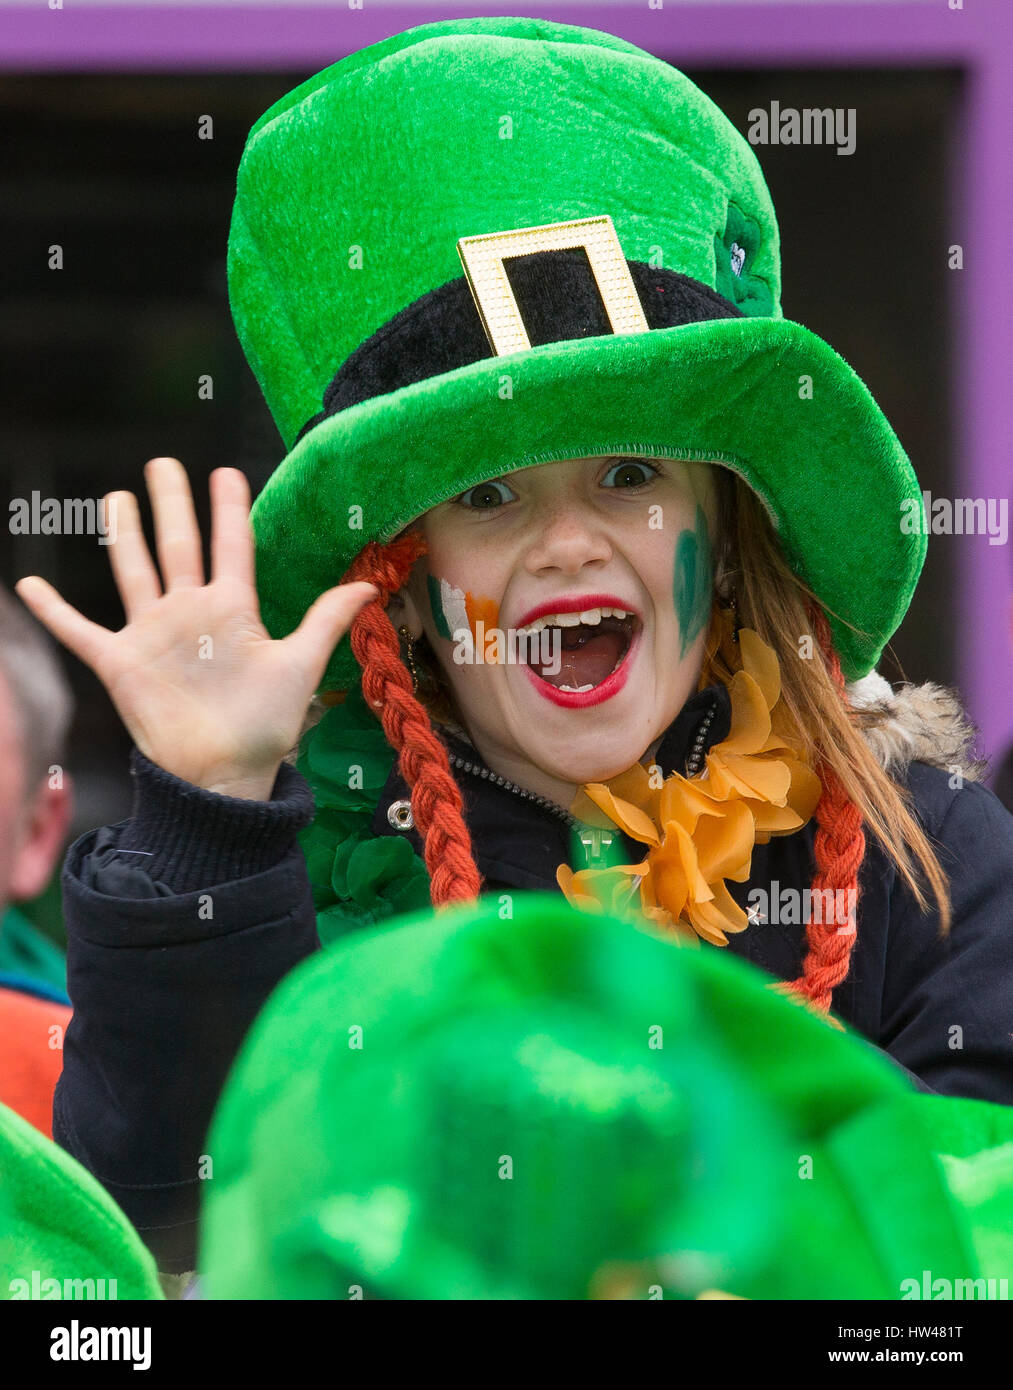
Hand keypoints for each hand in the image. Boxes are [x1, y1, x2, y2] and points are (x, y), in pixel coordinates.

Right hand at [16, 457, 377, 800]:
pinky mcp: (121, 663)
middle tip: (163, 463)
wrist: (224, 775)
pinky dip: (53, 611)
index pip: (230, 546)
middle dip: (171, 503)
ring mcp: (153, 635)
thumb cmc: (264, 726)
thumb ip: (326, 620)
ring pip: (134, 571)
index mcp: (233, 610)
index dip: (228, 509)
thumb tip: (371, 584)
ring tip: (117, 497)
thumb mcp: (301, 665)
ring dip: (124, 535)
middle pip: (178, 545)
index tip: (226, 471)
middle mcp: (191, 613)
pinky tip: (28, 585)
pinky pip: (79, 632)